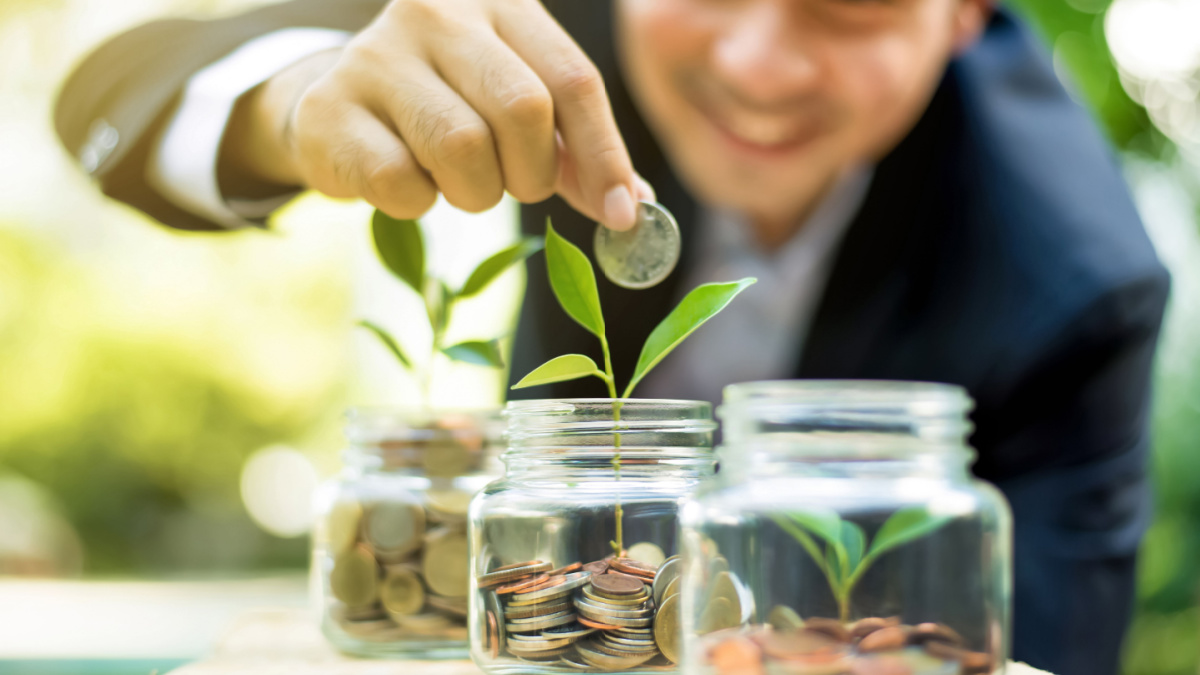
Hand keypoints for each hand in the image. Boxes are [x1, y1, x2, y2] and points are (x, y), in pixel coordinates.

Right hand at [225, 0, 653, 229]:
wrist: (340, 106)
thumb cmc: (450, 107)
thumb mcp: (518, 112)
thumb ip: (574, 153)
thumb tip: (630, 209)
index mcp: (500, 3)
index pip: (572, 78)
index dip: (605, 154)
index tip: (621, 214)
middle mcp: (437, 14)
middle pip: (523, 108)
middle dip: (532, 173)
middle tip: (515, 185)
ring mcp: (376, 55)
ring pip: (462, 147)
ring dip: (474, 192)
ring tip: (458, 181)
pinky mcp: (330, 108)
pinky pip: (400, 181)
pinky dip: (417, 203)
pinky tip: (408, 181)